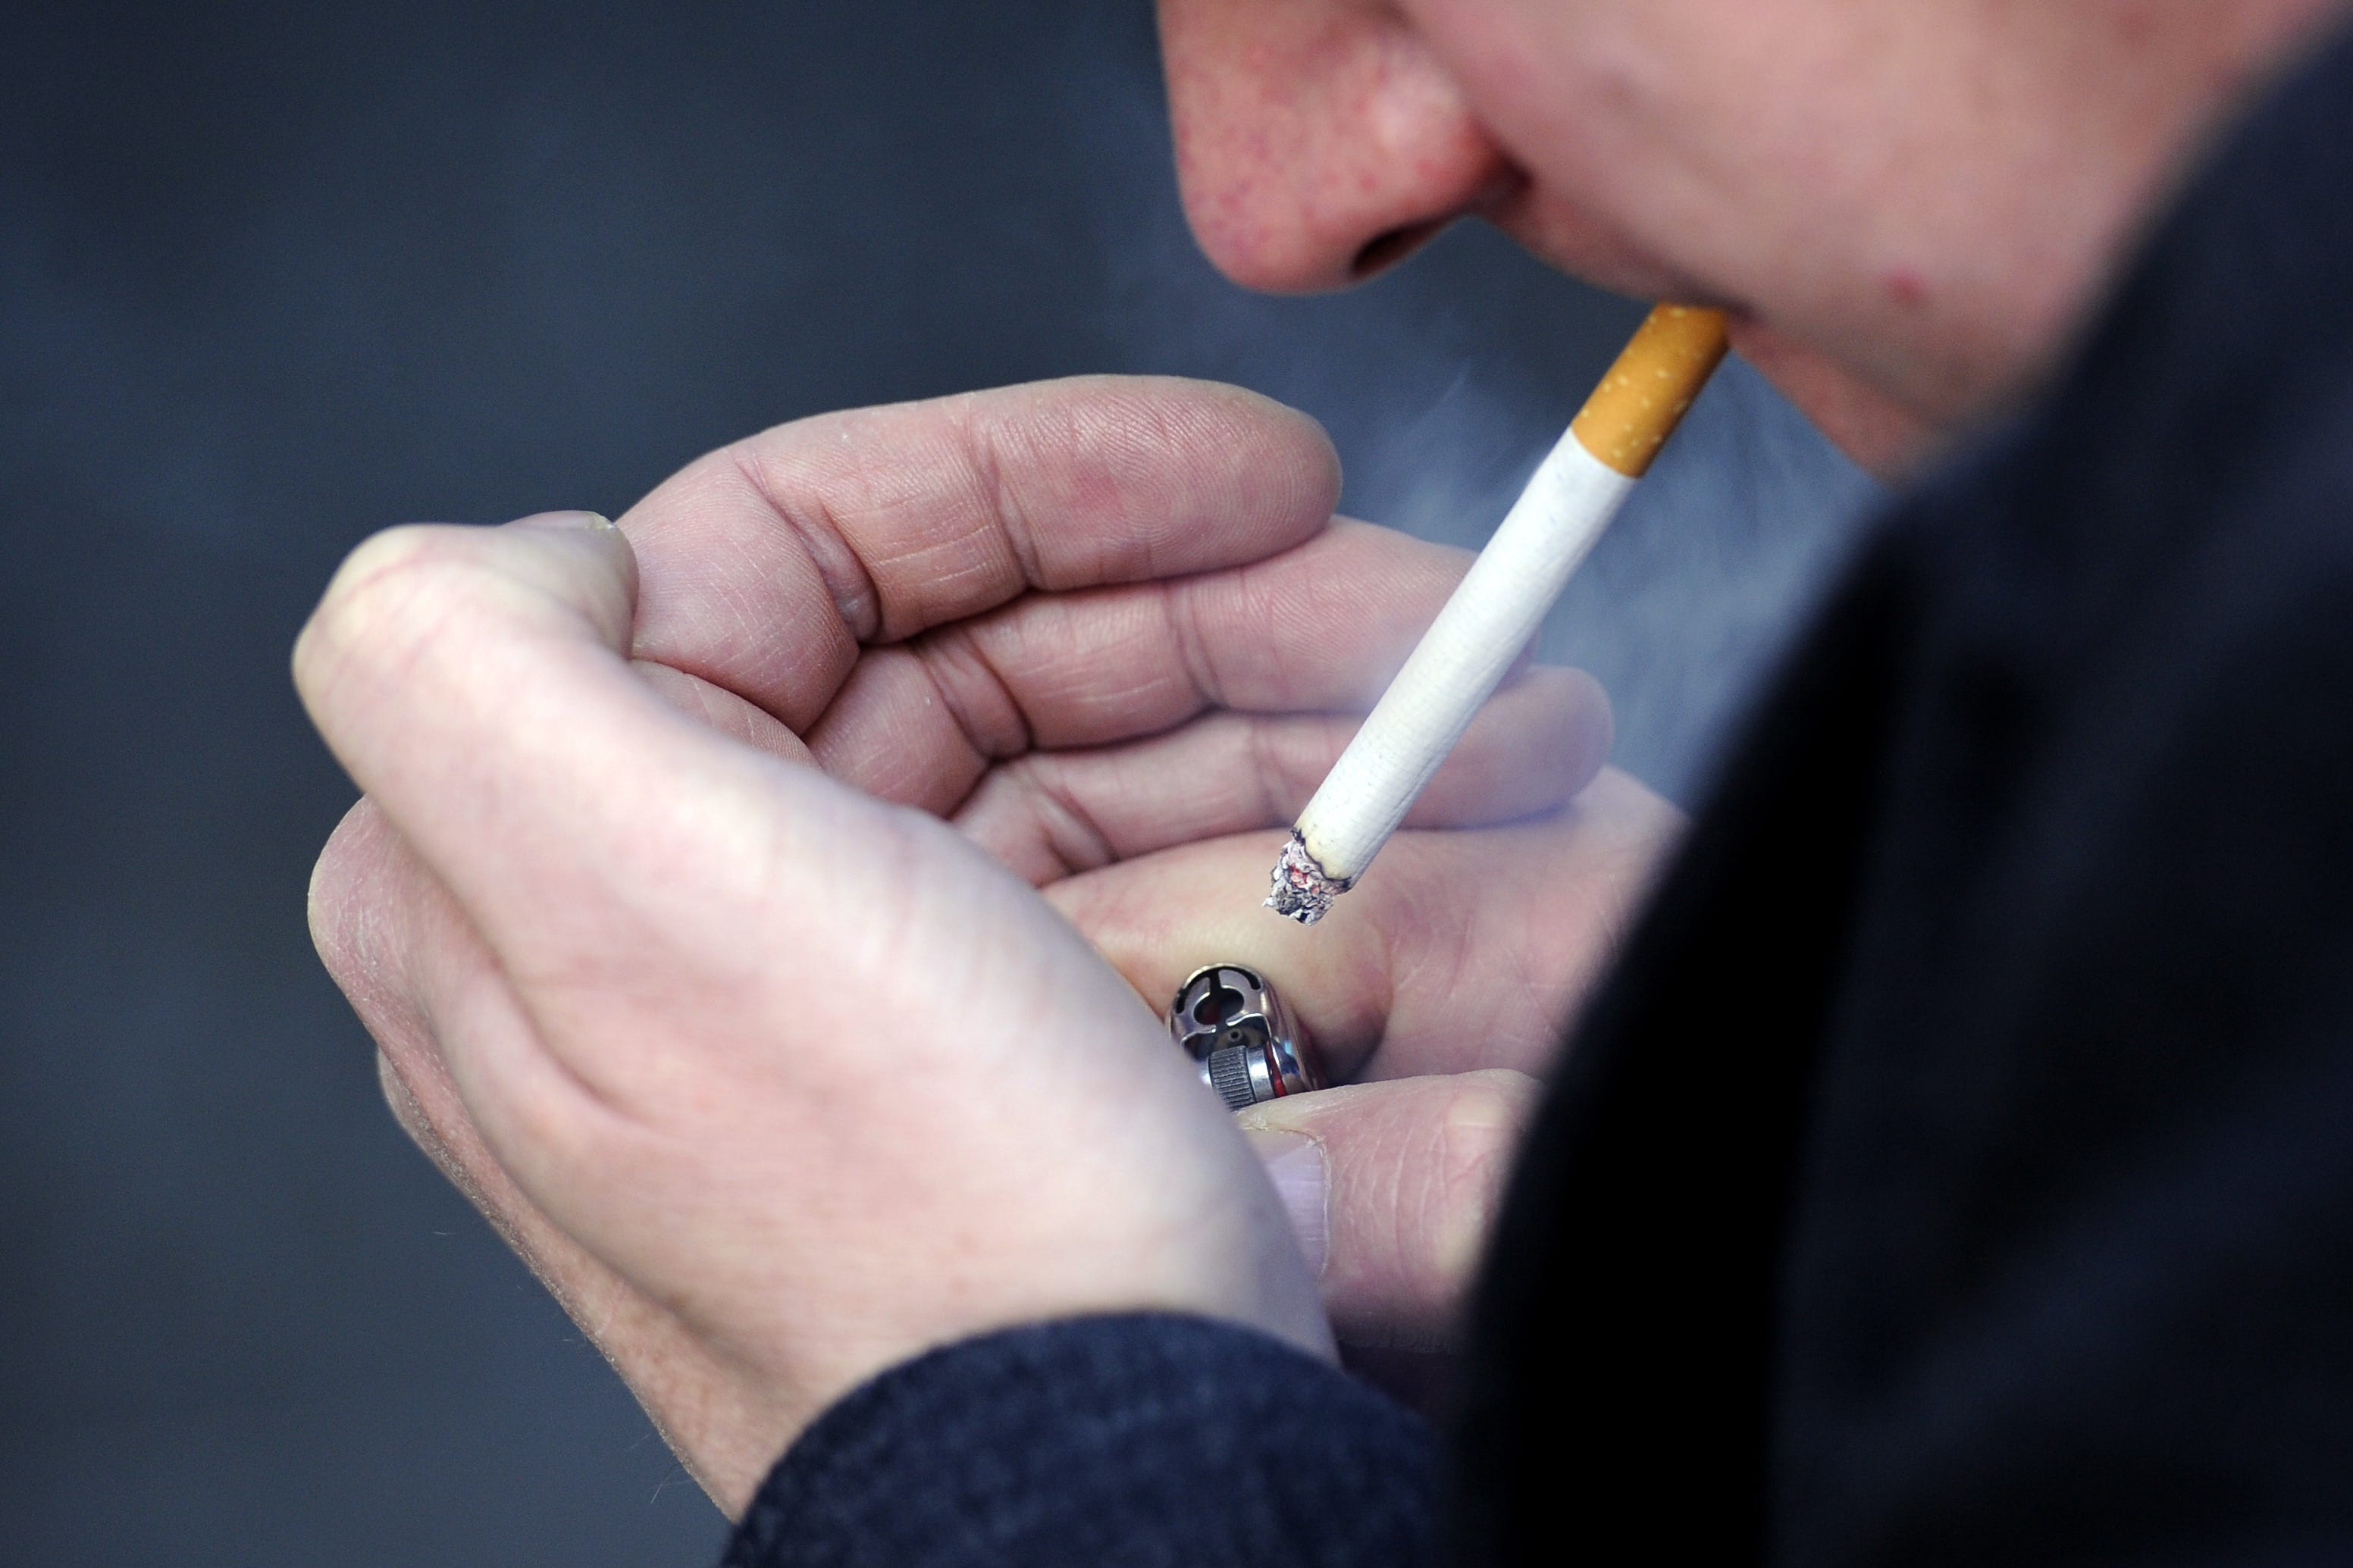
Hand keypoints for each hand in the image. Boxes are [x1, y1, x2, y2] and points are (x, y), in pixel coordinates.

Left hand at [298, 377, 1677, 1513]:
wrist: (1118, 1492)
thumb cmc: (910, 1226)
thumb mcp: (635, 900)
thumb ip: (461, 655)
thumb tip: (546, 540)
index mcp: (566, 854)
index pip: (798, 551)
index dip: (1042, 479)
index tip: (1255, 474)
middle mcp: (710, 913)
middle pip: (986, 653)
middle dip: (1234, 607)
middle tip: (1429, 613)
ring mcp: (884, 994)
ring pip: (1111, 757)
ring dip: (1316, 717)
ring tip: (1496, 725)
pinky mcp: (1019, 1069)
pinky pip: (1175, 882)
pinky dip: (1320, 837)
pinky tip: (1450, 831)